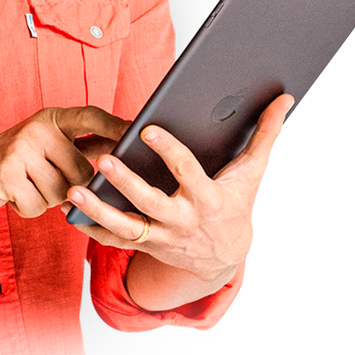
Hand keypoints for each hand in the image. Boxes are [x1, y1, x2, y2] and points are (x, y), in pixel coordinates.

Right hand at [0, 106, 129, 217]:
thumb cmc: (16, 163)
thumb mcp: (45, 146)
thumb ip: (77, 148)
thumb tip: (121, 159)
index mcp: (50, 119)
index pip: (90, 116)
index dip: (116, 124)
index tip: (139, 130)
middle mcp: (37, 129)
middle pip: (82, 171)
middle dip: (70, 187)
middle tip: (43, 179)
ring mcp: (20, 150)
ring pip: (62, 192)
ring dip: (47, 200)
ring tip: (27, 185)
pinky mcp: (7, 174)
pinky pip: (39, 205)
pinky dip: (29, 209)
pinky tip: (14, 194)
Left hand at [62, 93, 292, 286]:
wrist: (223, 256)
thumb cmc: (234, 203)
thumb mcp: (250, 173)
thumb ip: (264, 135)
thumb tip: (284, 98)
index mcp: (208, 199)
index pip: (188, 173)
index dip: (169, 152)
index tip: (148, 129)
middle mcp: (183, 221)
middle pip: (151, 203)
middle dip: (126, 183)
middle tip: (102, 159)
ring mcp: (161, 237)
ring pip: (126, 228)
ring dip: (98, 211)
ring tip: (73, 190)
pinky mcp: (145, 247)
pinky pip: (114, 243)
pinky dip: (91, 229)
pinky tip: (69, 211)